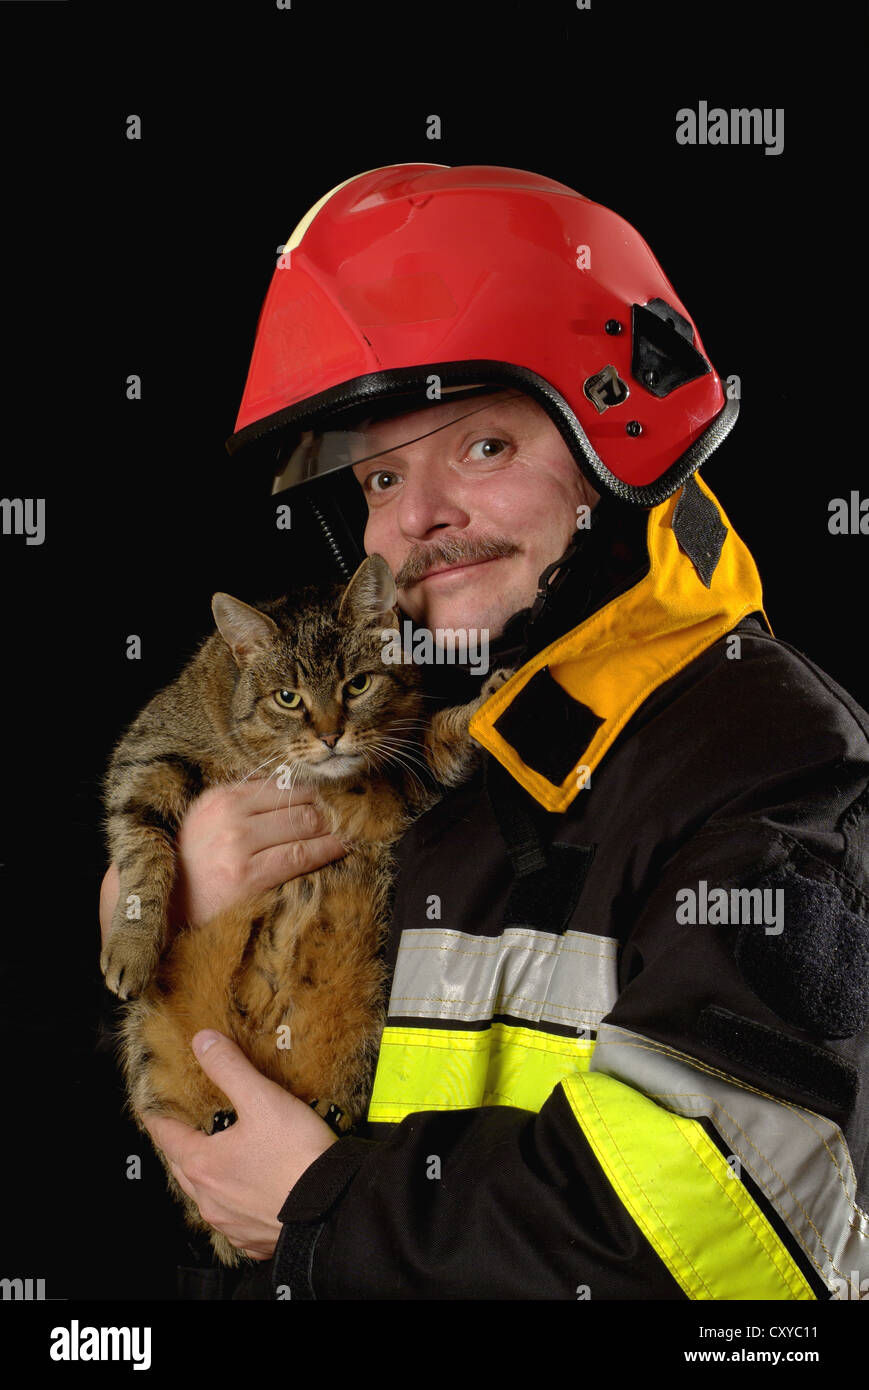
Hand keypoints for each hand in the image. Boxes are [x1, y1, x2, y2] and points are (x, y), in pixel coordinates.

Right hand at [99, 777, 346, 947]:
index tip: (343, 791)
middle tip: (362, 807)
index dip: (319, 787)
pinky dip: (331, 849)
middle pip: (300, 800)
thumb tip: (297, 794)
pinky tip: (346, 847)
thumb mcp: (210, 825)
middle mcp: (228, 815)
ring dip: (339, 825)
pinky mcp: (247, 877)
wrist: (154, 912)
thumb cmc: (190, 869)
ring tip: (360, 825)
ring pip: (307, 824)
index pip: (284, 782)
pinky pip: (302, 855)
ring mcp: (237, 845)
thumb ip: (246, 807)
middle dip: (335, 803)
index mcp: (219, 797)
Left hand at [141, 1030, 337, 1259]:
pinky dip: (233, 1203)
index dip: (158, 1121)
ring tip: (219, 1161)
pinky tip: (247, 1193)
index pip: (167, 1138)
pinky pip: (232, 1220)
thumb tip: (203, 1042)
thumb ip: (230, 1068)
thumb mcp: (262, 1099)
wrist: (333, 1208)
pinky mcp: (253, 1239)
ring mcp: (230, 1223)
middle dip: (181, 1149)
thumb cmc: (297, 1158)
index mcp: (204, 1164)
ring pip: (206, 1197)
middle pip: (182, 1169)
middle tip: (183, 1133)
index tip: (152, 1113)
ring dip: (207, 1178)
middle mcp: (210, 1199)